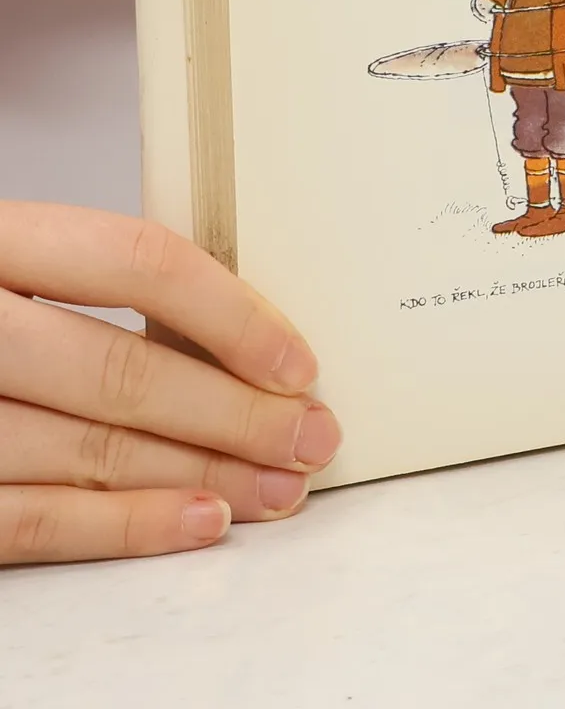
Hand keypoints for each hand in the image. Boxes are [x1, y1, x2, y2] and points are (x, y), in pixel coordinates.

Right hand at [0, 202, 339, 564]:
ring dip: (204, 473)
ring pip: (88, 452)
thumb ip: (90, 283)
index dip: (230, 312)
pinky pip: (31, 522)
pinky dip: (125, 525)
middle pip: (120, 371)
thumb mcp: (12, 261)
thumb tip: (235, 328)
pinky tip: (198, 521)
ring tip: (280, 485)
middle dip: (236, 411)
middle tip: (312, 433)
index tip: (297, 357)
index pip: (136, 262)